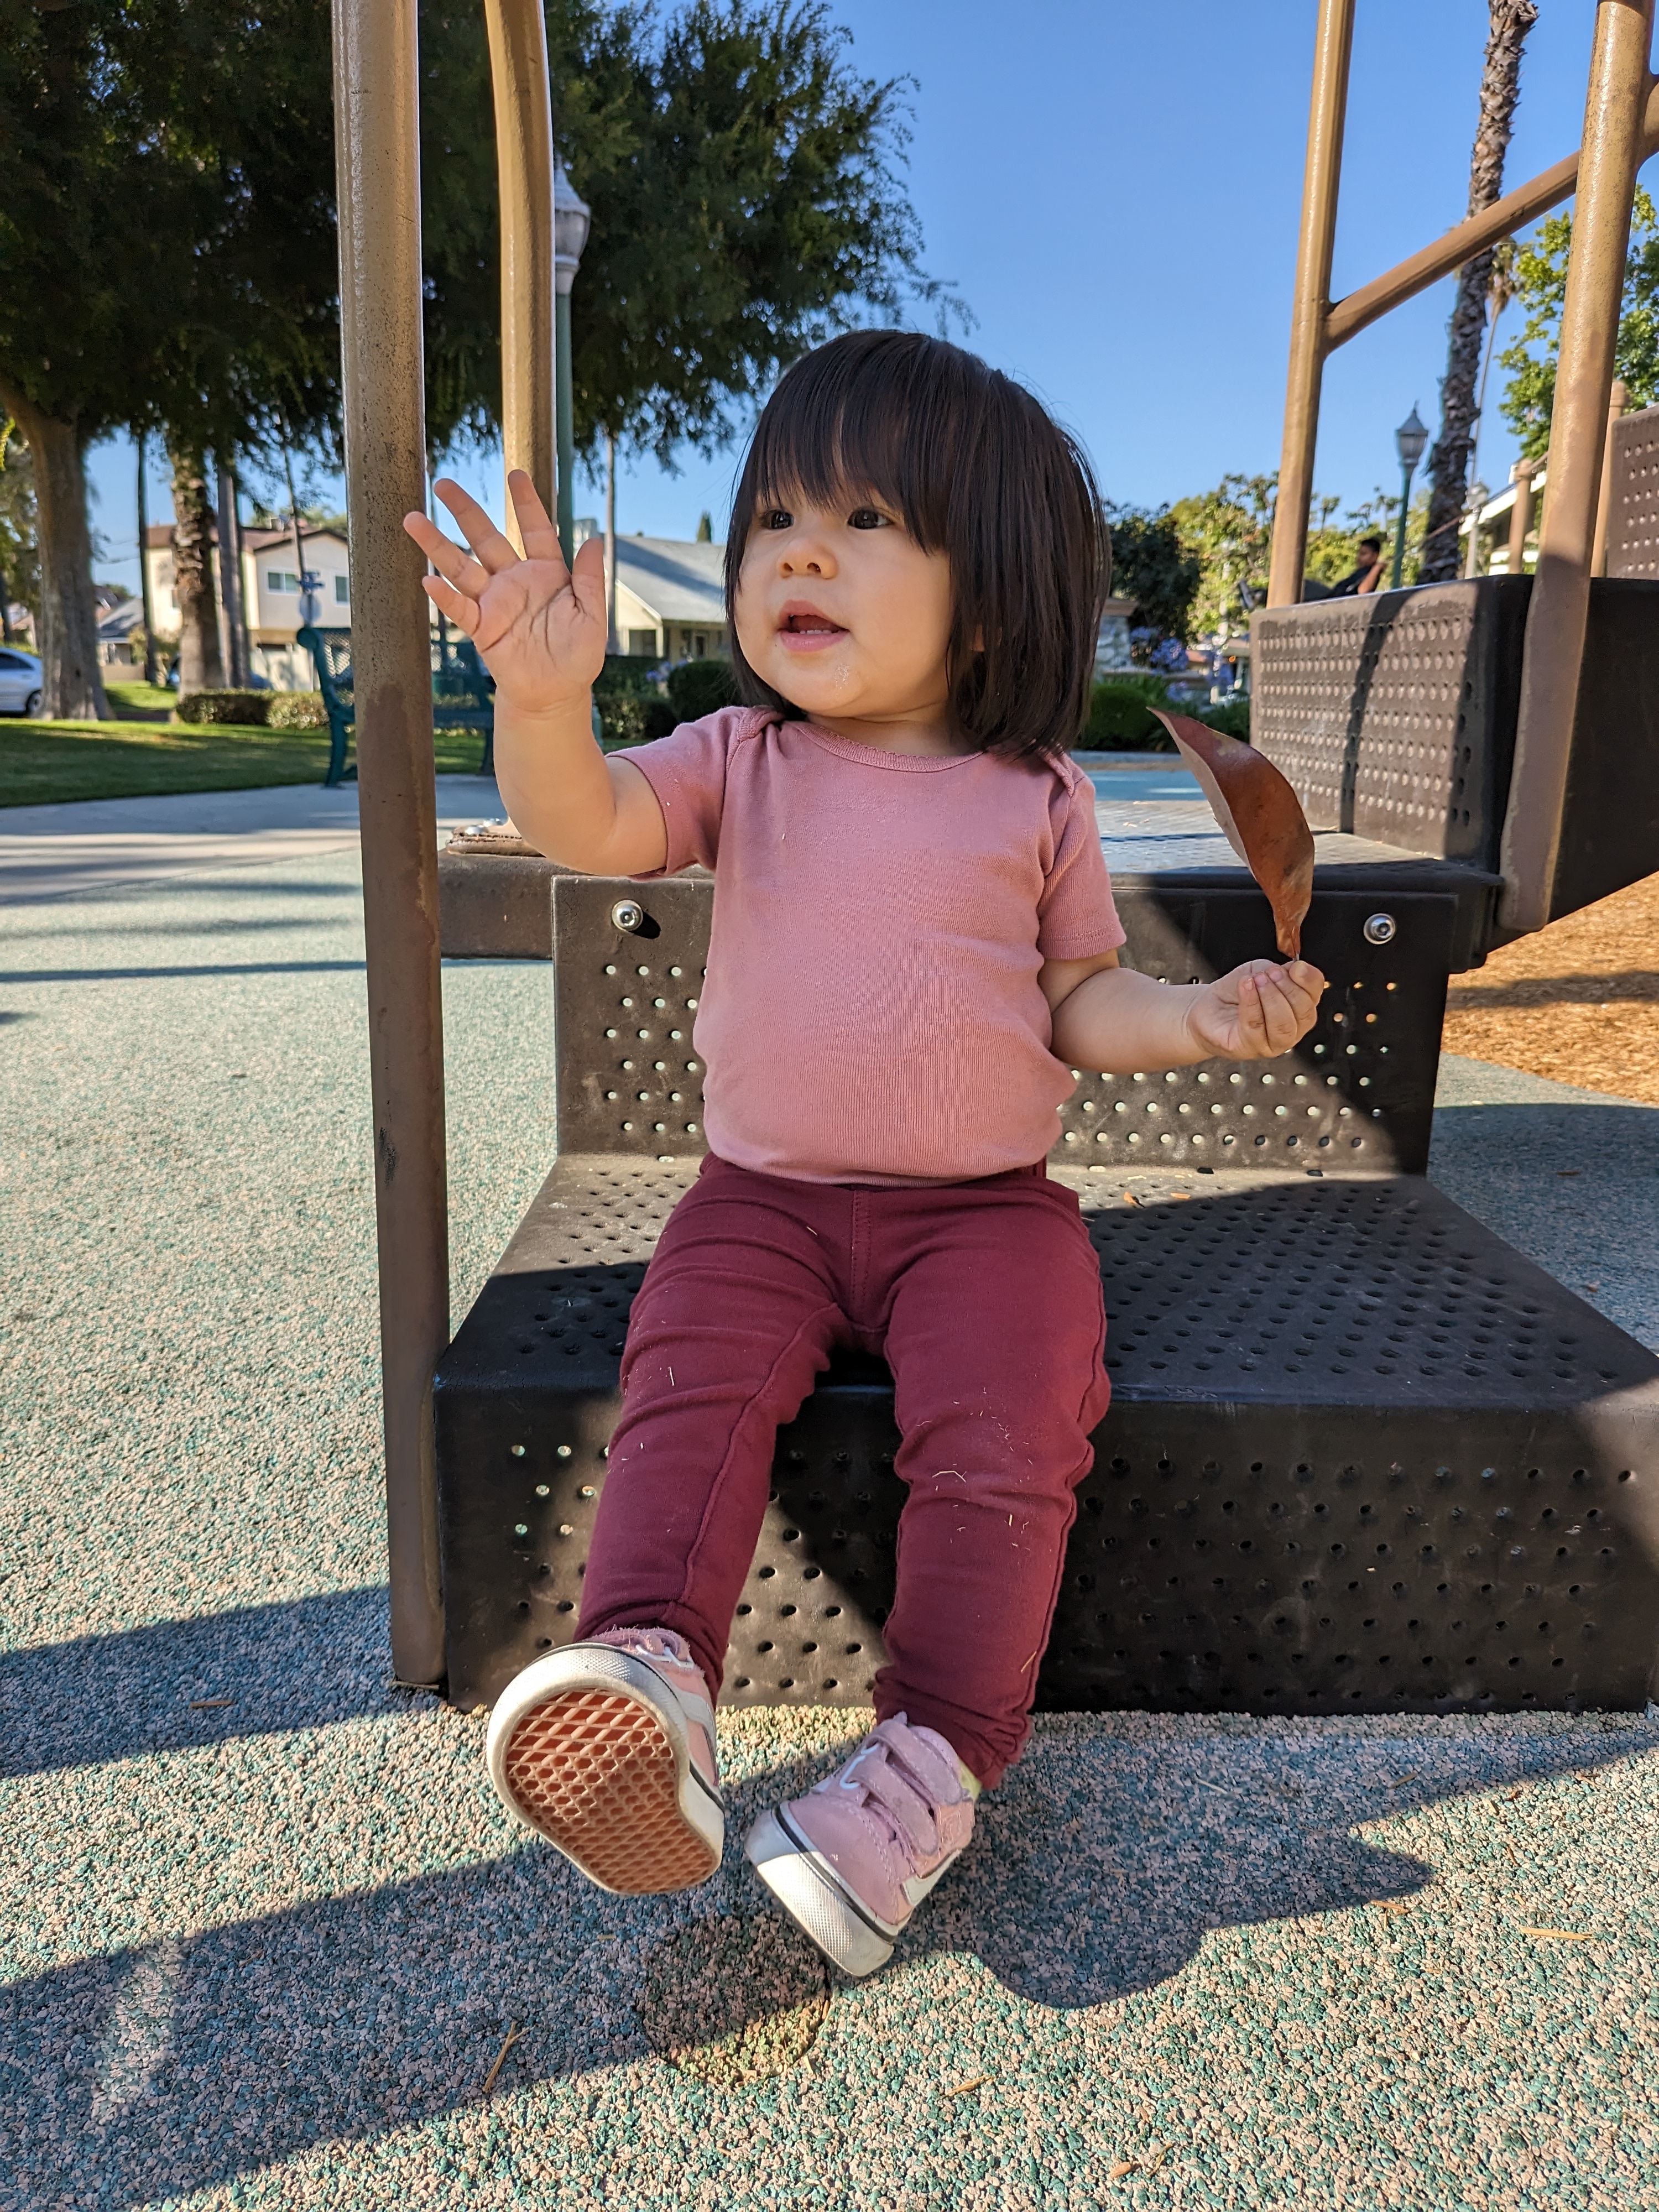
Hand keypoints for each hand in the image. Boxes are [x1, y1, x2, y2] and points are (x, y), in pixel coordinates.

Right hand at [402, 472, 606, 716]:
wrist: (557, 695)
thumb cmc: (578, 656)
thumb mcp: (592, 616)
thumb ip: (590, 579)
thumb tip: (594, 539)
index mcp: (546, 573)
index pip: (535, 529)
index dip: (526, 503)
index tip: (515, 475)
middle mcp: (516, 581)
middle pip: (486, 538)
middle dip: (465, 511)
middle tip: (444, 483)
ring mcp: (495, 603)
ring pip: (462, 567)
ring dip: (438, 545)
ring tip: (413, 518)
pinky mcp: (482, 629)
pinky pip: (460, 609)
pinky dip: (445, 596)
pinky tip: (429, 580)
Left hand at [1183, 958, 1325, 1060]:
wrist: (1206, 1008)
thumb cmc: (1236, 992)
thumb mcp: (1259, 970)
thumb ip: (1278, 970)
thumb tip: (1293, 970)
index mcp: (1298, 1008)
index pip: (1314, 996)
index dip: (1310, 980)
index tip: (1297, 967)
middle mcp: (1290, 1029)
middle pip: (1305, 1014)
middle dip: (1289, 989)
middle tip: (1270, 973)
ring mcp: (1271, 1044)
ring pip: (1284, 1026)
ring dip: (1272, 998)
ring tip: (1257, 980)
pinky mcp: (1247, 1048)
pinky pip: (1255, 1027)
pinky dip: (1251, 1003)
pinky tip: (1246, 986)